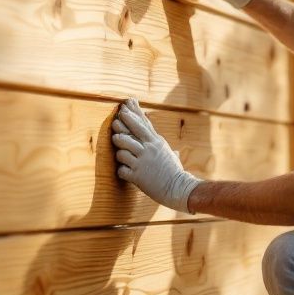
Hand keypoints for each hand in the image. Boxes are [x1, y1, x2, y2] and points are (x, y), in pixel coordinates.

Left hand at [112, 98, 200, 212]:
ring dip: (119, 152)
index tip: (124, 106)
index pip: (142, 124)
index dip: (132, 114)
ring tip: (120, 153)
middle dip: (120, 126)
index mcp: (156, 142)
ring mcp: (142, 163)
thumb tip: (167, 142)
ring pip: (121, 151)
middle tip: (114, 123)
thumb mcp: (168, 152)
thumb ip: (161, 143)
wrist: (178, 188)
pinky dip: (122, 171)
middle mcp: (148, 150)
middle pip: (130, 133)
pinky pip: (121, 170)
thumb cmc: (174, 171)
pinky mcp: (137, 176)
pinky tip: (125, 172)